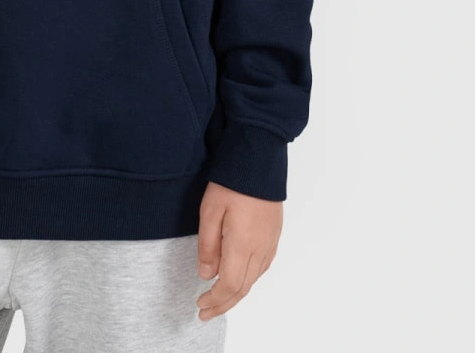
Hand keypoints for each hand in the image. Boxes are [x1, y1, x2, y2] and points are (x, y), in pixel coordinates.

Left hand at [195, 181, 282, 320]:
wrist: (259, 161)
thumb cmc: (231, 182)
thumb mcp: (210, 211)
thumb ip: (207, 245)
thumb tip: (206, 275)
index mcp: (242, 245)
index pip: (229, 285)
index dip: (215, 300)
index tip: (200, 306)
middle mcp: (260, 250)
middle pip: (243, 288)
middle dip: (224, 304)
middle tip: (206, 312)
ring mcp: (270, 244)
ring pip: (253, 280)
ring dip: (236, 295)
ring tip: (219, 300)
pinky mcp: (274, 236)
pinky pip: (262, 268)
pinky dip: (248, 281)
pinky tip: (239, 279)